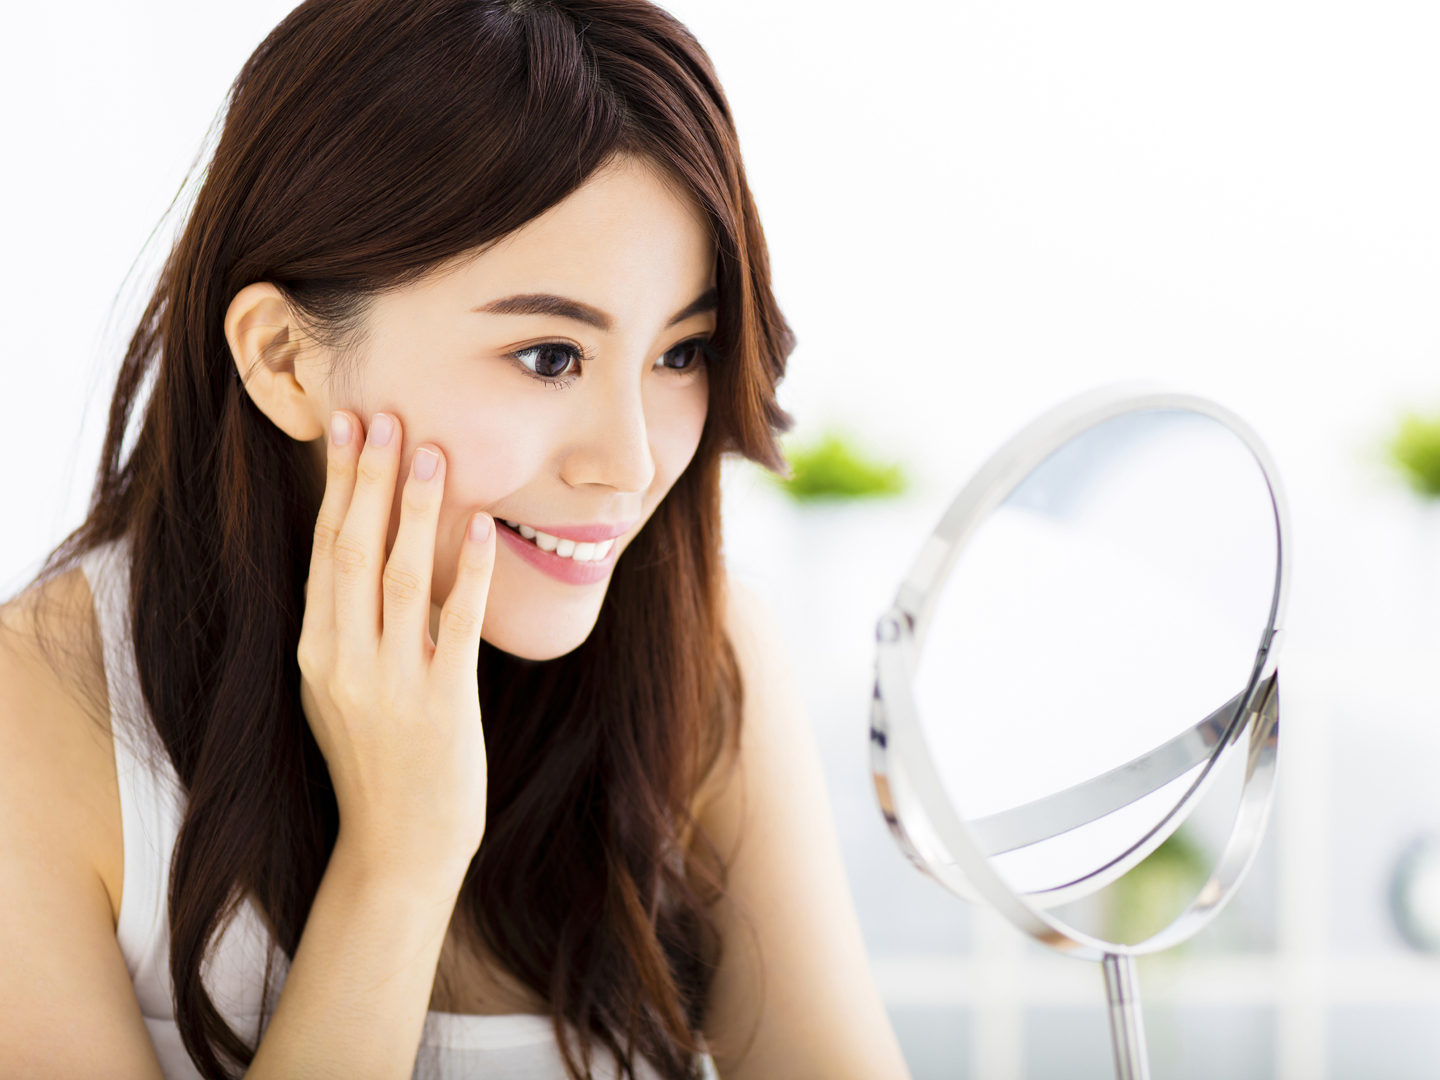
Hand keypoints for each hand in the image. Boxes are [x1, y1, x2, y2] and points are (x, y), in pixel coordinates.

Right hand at [297, 410, 494, 886]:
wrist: (399, 848)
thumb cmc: (378, 764)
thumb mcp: (341, 692)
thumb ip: (349, 629)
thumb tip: (369, 556)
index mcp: (316, 652)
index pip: (324, 550)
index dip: (338, 487)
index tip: (347, 430)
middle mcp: (342, 660)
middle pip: (351, 550)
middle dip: (368, 480)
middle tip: (382, 417)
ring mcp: (389, 681)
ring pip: (397, 577)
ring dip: (415, 511)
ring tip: (430, 451)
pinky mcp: (441, 701)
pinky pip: (453, 624)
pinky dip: (465, 572)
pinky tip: (479, 528)